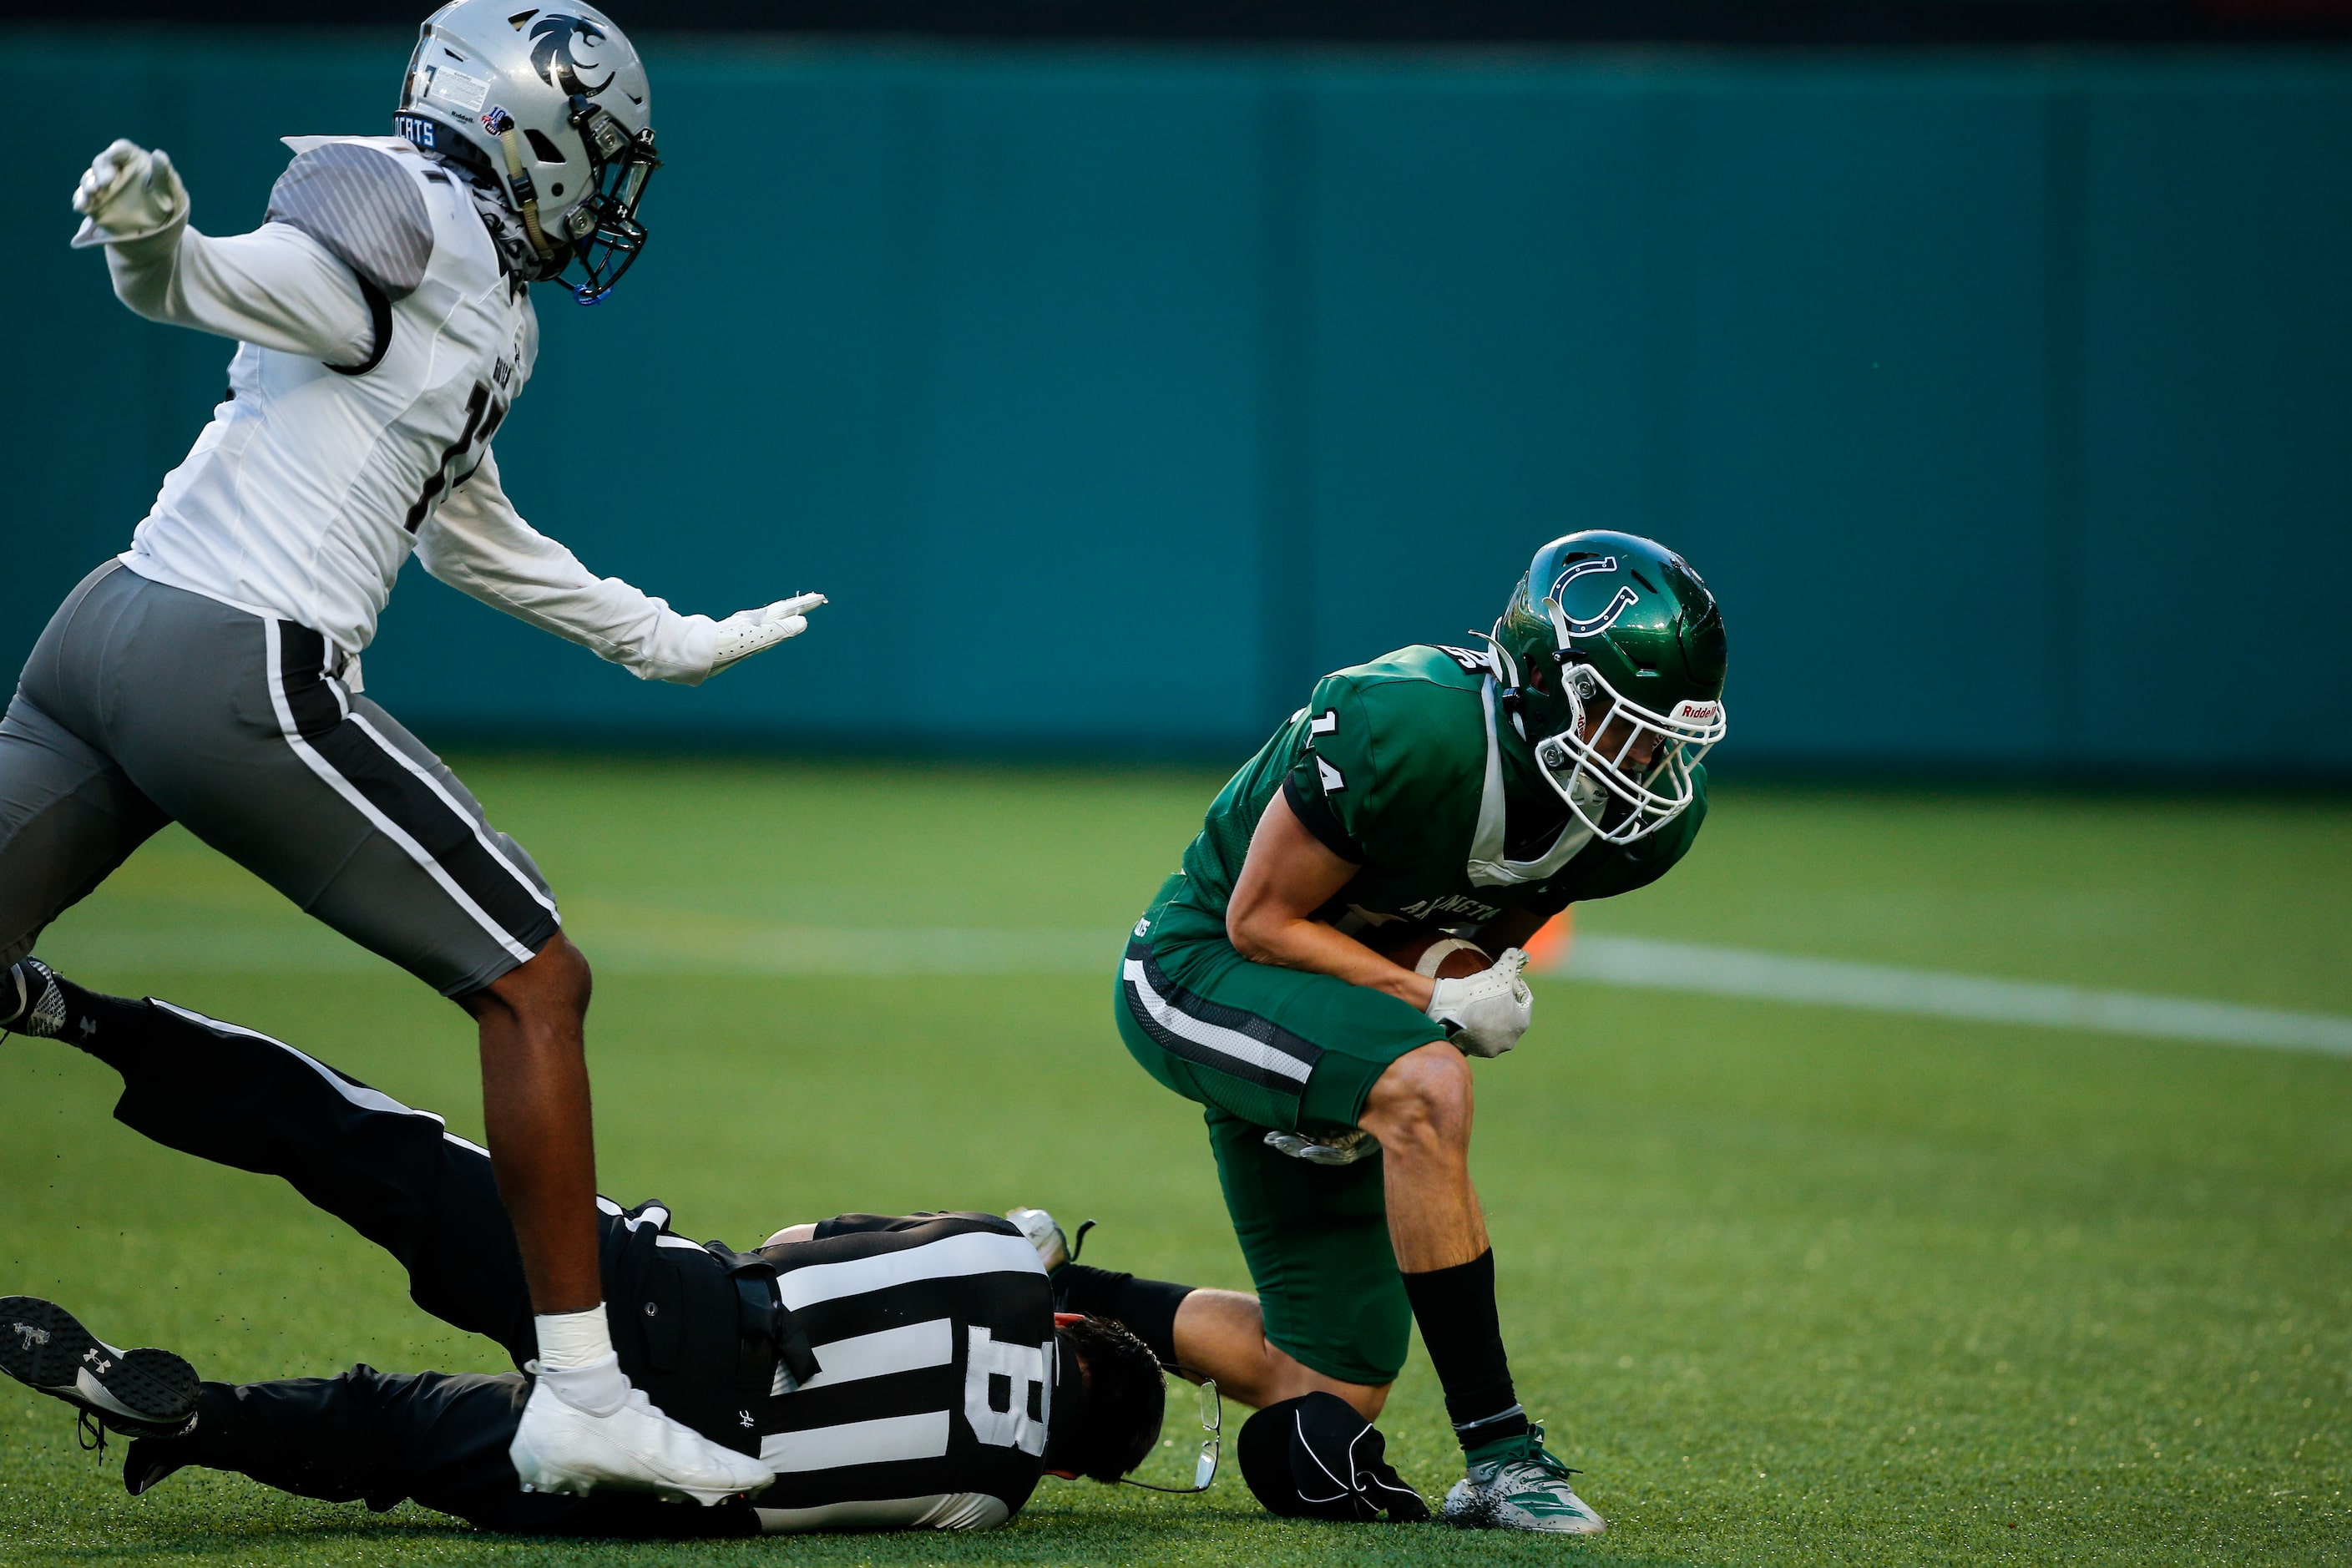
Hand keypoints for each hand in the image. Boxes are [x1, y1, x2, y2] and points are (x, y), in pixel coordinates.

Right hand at [70, 139, 187, 248]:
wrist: (159, 229)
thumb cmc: (168, 204)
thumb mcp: (169, 190)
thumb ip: (163, 173)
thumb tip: (158, 154)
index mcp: (134, 160)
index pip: (122, 149)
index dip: (115, 151)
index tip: (112, 156)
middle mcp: (115, 169)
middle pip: (101, 163)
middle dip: (100, 171)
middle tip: (104, 184)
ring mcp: (102, 185)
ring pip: (89, 179)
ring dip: (88, 185)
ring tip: (92, 193)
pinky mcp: (94, 201)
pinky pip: (82, 198)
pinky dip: (81, 201)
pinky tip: (81, 207)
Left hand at [708, 592, 825, 674]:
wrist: (698, 653)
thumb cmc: (726, 647)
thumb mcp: (757, 637)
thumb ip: (780, 630)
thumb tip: (803, 621)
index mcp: (760, 621)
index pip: (786, 608)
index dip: (804, 604)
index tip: (819, 597)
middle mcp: (754, 621)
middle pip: (781, 610)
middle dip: (799, 605)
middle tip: (816, 598)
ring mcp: (745, 626)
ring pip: (771, 616)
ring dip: (786, 611)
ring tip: (797, 609)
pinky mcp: (738, 635)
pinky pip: (762, 624)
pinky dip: (773, 621)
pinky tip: (769, 624)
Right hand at [1425, 947, 1532, 1057]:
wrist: (1450, 1007)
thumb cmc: (1480, 990)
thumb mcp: (1501, 970)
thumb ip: (1512, 960)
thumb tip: (1516, 952)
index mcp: (1521, 1023)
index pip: (1524, 1001)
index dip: (1515, 987)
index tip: (1504, 979)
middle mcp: (1509, 1040)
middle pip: (1509, 1017)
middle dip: (1503, 1005)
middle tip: (1491, 990)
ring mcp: (1490, 1048)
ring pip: (1493, 1029)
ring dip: (1489, 1018)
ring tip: (1478, 1003)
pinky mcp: (1472, 1051)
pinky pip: (1475, 1037)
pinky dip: (1473, 1028)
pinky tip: (1466, 1015)